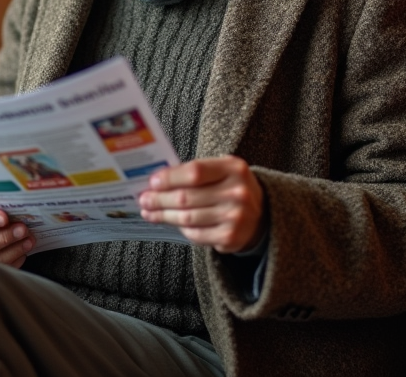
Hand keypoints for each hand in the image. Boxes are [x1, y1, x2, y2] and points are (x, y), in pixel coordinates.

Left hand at [138, 156, 266, 253]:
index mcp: (234, 168)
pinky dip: (180, 228)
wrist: (262, 214)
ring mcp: (235, 217)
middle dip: (159, 199)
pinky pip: (195, 234)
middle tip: (143, 199)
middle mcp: (237, 192)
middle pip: (187, 197)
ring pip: (187, 218)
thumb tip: (158, 180)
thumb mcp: (221, 170)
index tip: (152, 182)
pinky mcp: (230, 237)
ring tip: (149, 212)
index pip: (195, 172)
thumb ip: (195, 171)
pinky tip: (170, 222)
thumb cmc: (231, 187)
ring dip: (163, 215)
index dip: (170, 178)